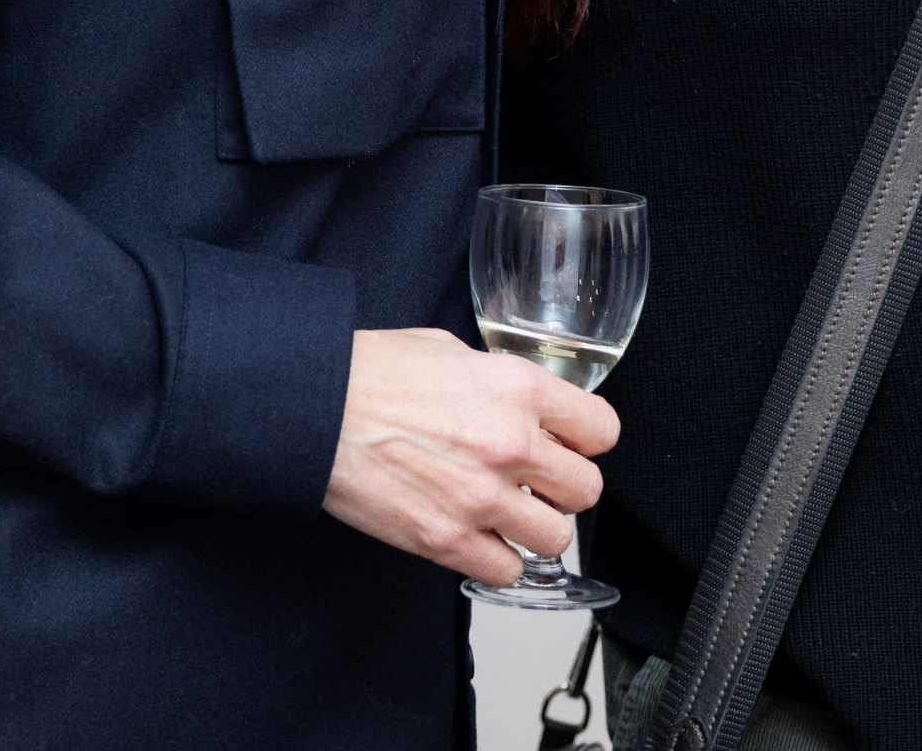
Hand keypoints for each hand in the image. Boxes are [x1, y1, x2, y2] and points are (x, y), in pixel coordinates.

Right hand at [322, 326, 617, 584]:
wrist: (318, 408)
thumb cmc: (374, 372)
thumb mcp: (454, 351)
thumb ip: (500, 382)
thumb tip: (521, 403)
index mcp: (519, 388)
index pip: (602, 430)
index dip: (587, 440)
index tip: (570, 444)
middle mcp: (512, 443)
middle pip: (587, 489)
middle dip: (564, 487)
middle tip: (539, 482)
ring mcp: (482, 498)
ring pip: (555, 539)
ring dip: (534, 528)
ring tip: (508, 514)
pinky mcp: (448, 541)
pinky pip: (507, 571)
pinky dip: (497, 559)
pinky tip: (478, 536)